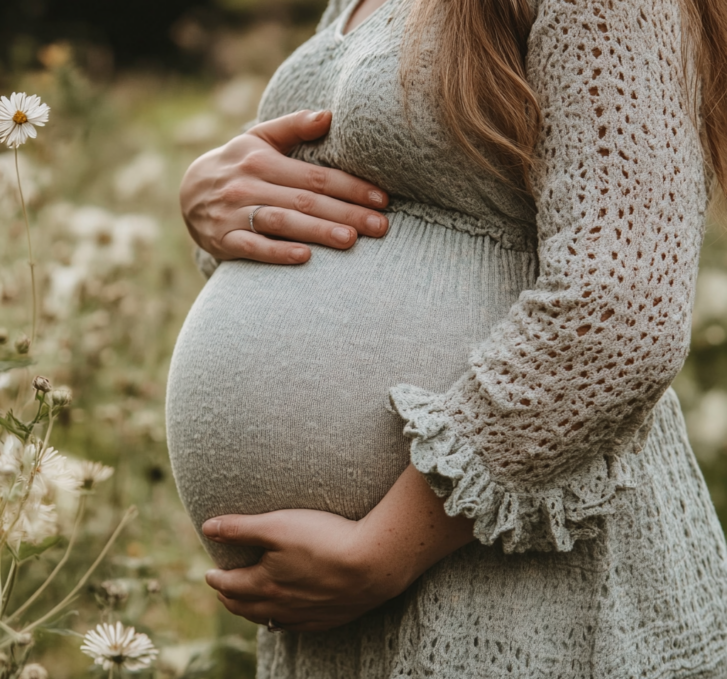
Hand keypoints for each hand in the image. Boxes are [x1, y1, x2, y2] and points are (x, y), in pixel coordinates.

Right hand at [180, 109, 389, 264]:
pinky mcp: (224, 240)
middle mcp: (249, 185)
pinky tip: (304, 257)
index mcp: (263, 161)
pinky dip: (277, 252)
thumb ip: (293, 127)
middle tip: (380, 226)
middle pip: (306, 201)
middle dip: (346, 213)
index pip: (315, 175)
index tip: (381, 199)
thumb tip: (330, 115)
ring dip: (318, 231)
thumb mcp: (258, 139)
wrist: (187, 194)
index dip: (350, 187)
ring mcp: (235, 214)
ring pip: (283, 222)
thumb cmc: (237, 165)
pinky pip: (253, 247)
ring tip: (351, 240)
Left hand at [202, 509, 406, 631]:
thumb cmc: (324, 539)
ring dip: (253, 612)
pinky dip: (282, 622)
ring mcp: (306, 614)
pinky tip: (284, 619)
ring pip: (270, 619)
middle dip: (230, 598)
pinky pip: (296, 626)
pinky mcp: (329, 617)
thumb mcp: (278, 525)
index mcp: (264, 583)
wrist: (372, 563)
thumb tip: (207, 527)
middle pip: (247, 606)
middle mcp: (281, 605)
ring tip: (247, 605)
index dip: (217, 578)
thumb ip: (241, 527)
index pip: (230, 585)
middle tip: (222, 590)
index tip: (209, 573)